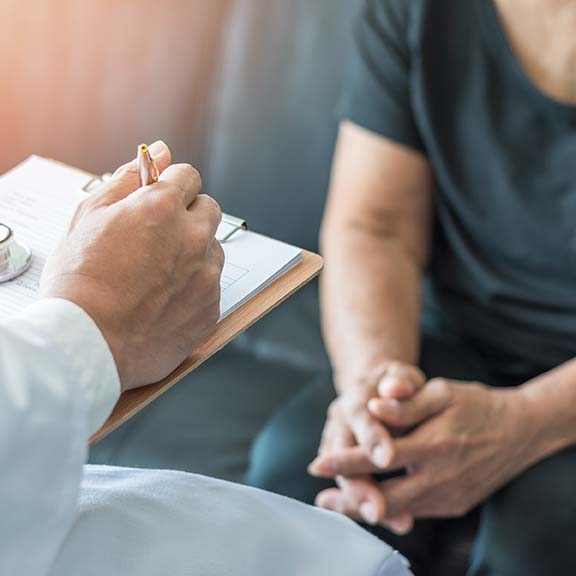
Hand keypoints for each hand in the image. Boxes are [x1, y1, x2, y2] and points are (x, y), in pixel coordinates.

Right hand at [41, 141, 223, 391]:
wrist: (89, 343)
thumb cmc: (81, 283)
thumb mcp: (89, 216)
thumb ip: (128, 179)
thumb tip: (158, 151)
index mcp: (162, 208)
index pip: (188, 176)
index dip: (171, 185)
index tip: (161, 197)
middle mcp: (193, 237)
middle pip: (208, 208)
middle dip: (188, 214)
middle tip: (159, 235)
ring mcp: (206, 275)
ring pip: (213, 246)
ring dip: (194, 250)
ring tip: (158, 271)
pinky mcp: (211, 307)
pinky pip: (212, 283)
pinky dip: (195, 284)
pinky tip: (166, 297)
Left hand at [311, 379, 536, 532]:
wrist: (519, 431)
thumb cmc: (475, 405)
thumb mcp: (442, 392)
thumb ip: (407, 402)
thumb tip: (374, 406)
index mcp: (435, 444)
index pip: (380, 457)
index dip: (346, 462)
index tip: (317, 464)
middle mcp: (441, 476)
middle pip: (385, 497)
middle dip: (350, 499)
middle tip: (321, 498)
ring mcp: (450, 495)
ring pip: (400, 510)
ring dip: (367, 508)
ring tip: (337, 503)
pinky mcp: (455, 505)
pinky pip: (417, 510)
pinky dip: (392, 508)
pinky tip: (373, 501)